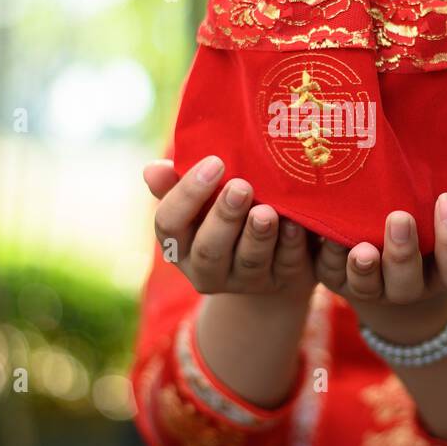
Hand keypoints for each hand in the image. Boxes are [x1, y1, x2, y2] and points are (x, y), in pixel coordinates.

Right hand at [144, 155, 315, 300]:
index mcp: (180, 243)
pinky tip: (295, 225)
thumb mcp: (203, 197)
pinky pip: (285, 266)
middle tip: (241, 186)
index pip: (169, 223)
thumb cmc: (228, 210)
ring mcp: (245, 281)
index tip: (214, 162)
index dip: (187, 194)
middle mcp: (206, 269)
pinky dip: (290, 244)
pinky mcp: (280, 282)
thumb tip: (152, 169)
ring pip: (248, 262)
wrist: (272, 252)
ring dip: (258, 235)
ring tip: (267, 211)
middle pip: (209, 249)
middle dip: (224, 217)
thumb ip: (177, 183)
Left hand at [313, 170, 446, 332]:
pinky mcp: (337, 279)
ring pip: (367, 287)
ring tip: (362, 248)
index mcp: (442, 274)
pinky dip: (329, 255)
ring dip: (364, 267)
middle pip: (408, 284)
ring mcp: (371, 287)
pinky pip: (331, 273)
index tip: (446, 199)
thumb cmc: (436, 230)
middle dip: (403, 254)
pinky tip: (327, 235)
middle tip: (399, 218)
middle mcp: (407, 287)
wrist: (392, 257)